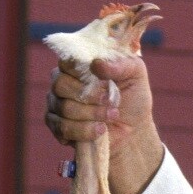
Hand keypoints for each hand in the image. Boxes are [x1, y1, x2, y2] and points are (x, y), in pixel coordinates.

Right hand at [46, 56, 164, 193]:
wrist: (133, 132)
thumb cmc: (133, 98)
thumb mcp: (136, 75)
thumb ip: (120, 64)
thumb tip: (96, 63)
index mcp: (78, 65)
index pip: (66, 62)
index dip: (81, 72)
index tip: (104, 82)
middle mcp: (63, 82)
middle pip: (60, 85)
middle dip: (89, 96)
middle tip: (110, 102)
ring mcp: (57, 105)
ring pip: (64, 108)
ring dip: (91, 114)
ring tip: (111, 117)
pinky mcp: (57, 127)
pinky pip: (62, 128)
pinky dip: (84, 131)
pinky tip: (100, 131)